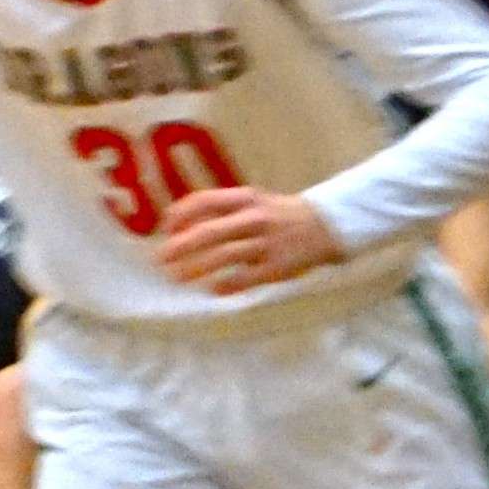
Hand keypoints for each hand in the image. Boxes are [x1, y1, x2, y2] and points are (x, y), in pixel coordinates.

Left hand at [157, 185, 338, 294]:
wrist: (327, 225)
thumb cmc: (279, 215)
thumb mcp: (253, 202)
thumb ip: (222, 211)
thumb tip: (181, 227)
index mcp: (244, 198)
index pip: (203, 201)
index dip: (180, 214)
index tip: (165, 229)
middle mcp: (253, 218)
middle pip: (209, 231)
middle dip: (180, 246)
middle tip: (160, 260)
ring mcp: (266, 242)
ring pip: (224, 255)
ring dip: (197, 268)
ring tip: (178, 278)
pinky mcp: (278, 266)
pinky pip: (247, 277)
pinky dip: (227, 285)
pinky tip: (213, 290)